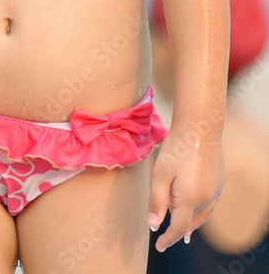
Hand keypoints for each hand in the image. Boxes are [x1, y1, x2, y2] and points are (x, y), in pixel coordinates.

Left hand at [147, 127, 224, 251]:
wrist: (200, 127)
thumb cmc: (177, 148)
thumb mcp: (160, 173)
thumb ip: (156, 200)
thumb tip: (153, 225)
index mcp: (189, 199)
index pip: (178, 228)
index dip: (168, 239)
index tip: (159, 246)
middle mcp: (205, 199)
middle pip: (189, 222)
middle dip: (177, 229)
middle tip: (165, 235)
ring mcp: (215, 191)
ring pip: (201, 215)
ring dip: (190, 222)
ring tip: (182, 228)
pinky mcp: (219, 183)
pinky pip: (209, 204)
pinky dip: (200, 211)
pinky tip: (195, 208)